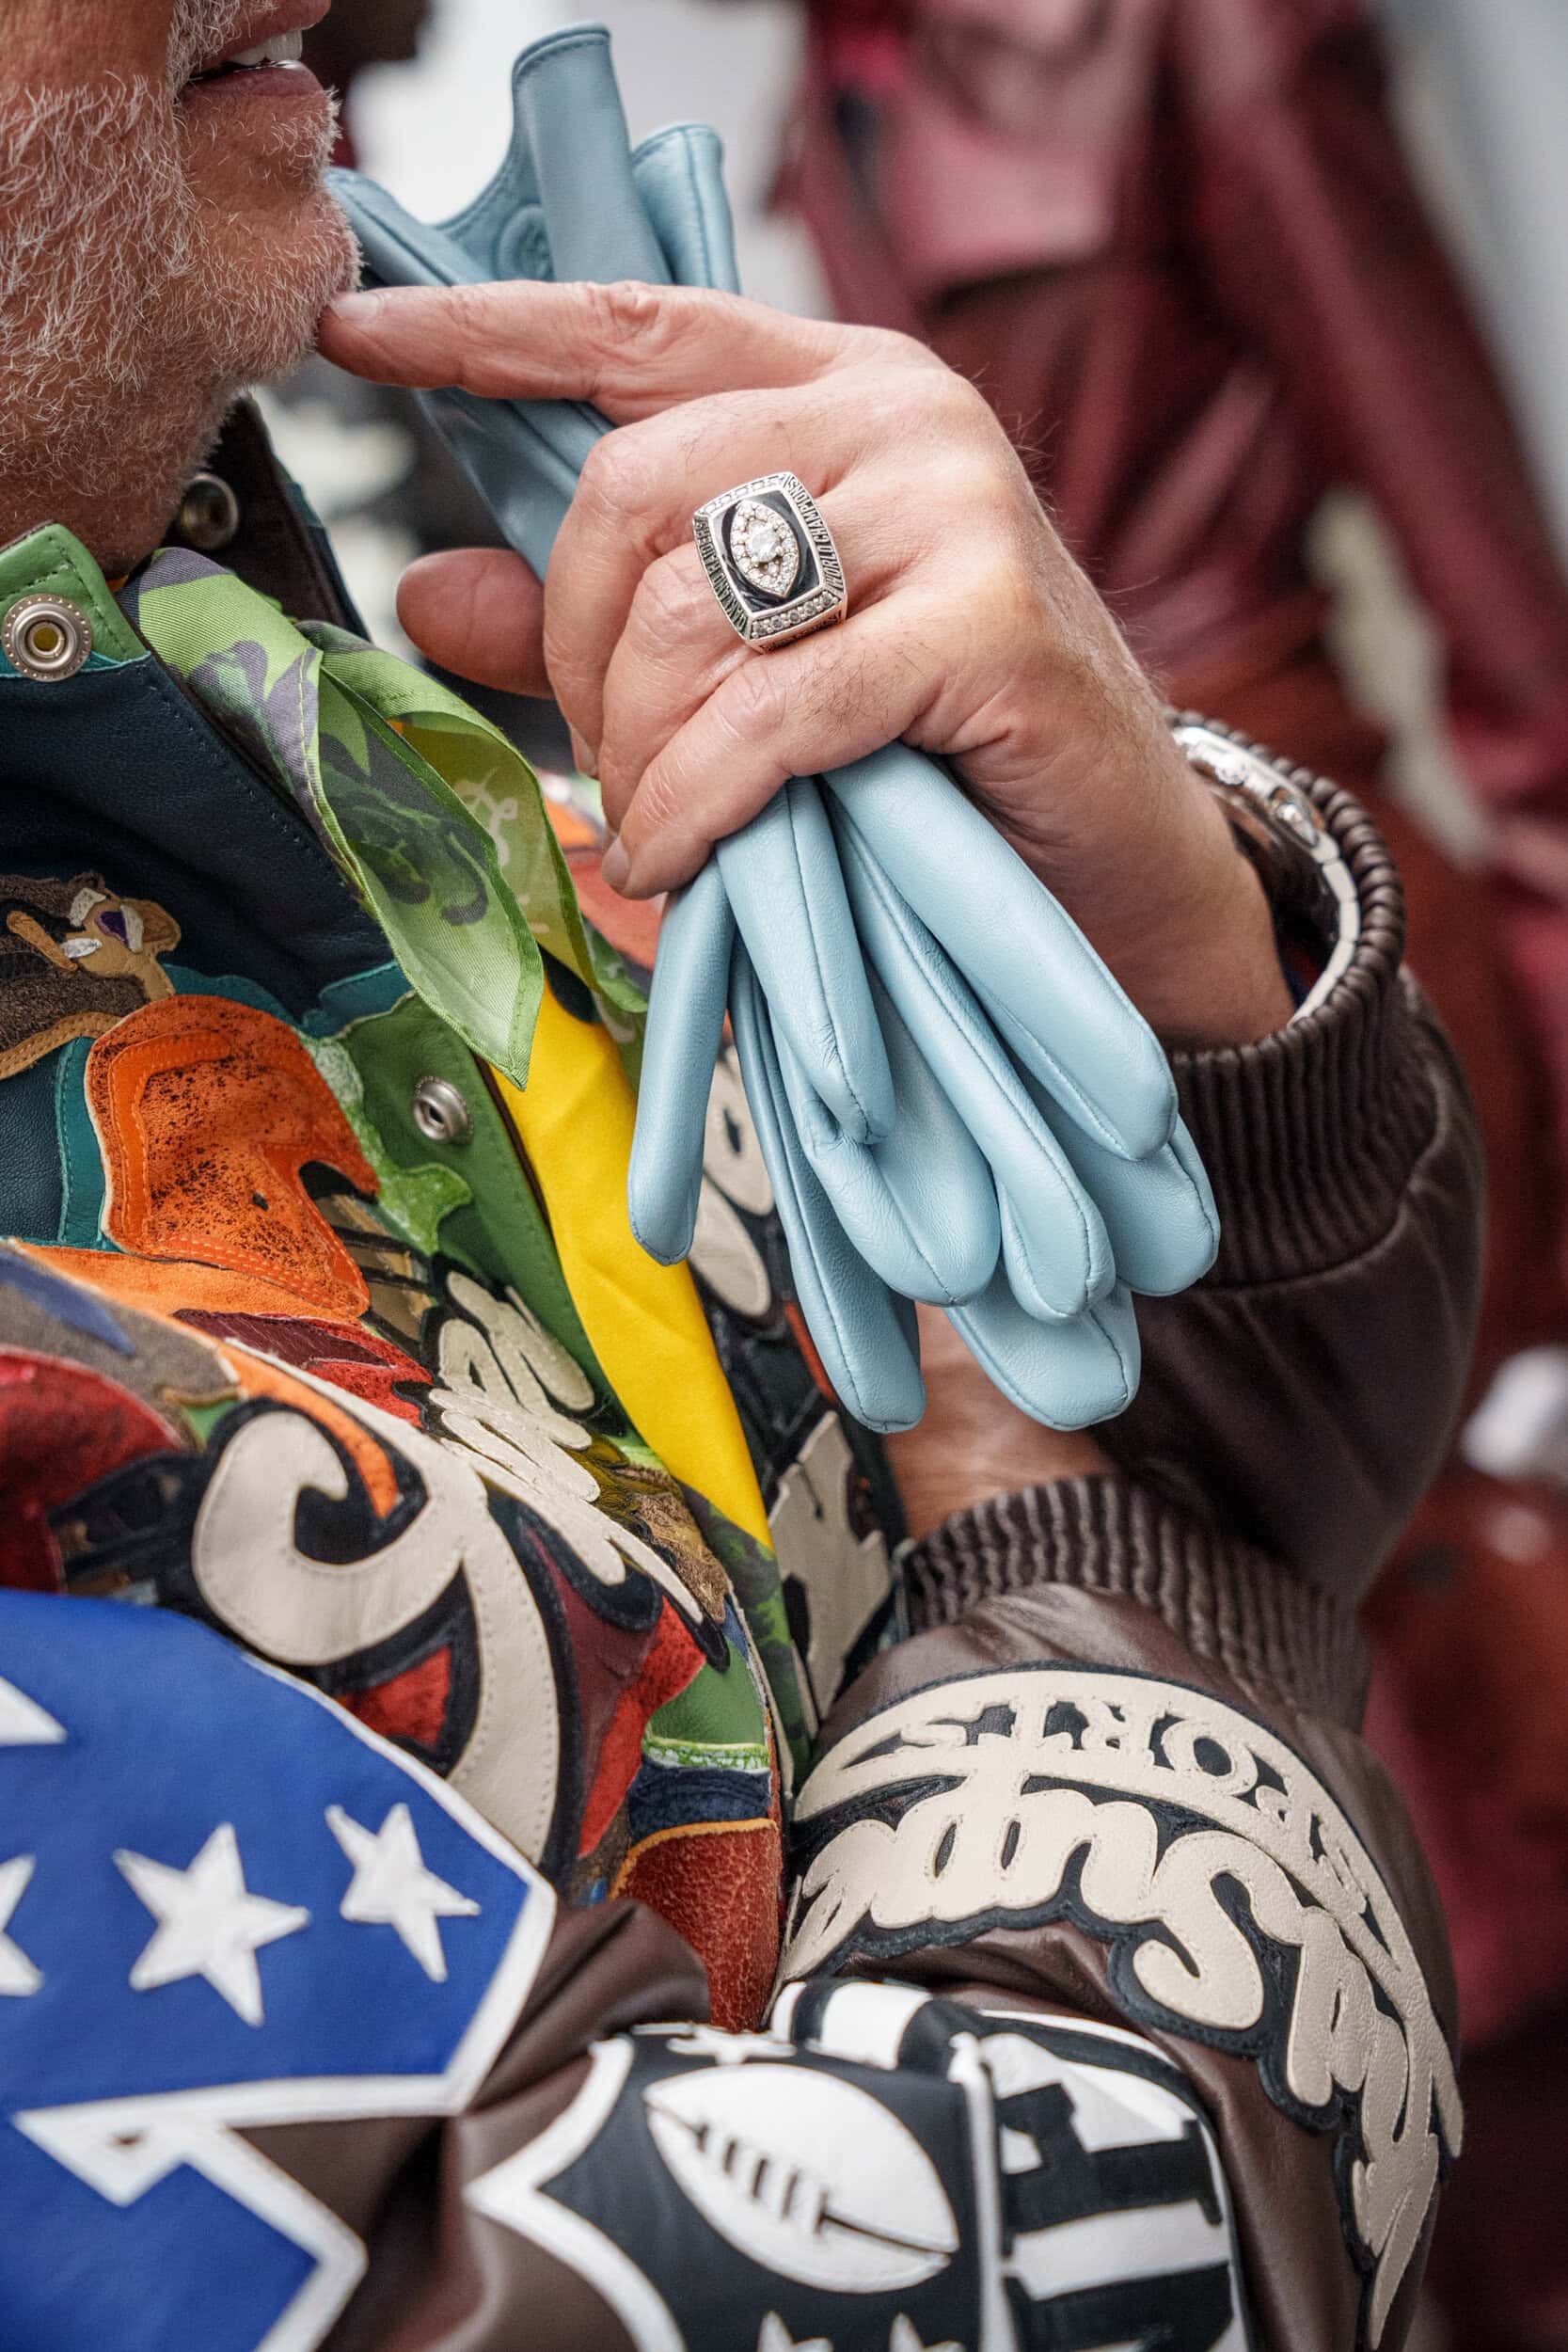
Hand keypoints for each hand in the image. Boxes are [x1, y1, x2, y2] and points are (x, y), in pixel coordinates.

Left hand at [320, 281, 1292, 1049]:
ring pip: (692, 610)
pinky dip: (704, 801)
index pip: (631, 324)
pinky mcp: (989, 624)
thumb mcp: (752, 670)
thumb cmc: (935, 759)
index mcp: (832, 390)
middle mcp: (897, 412)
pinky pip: (776, 711)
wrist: (1118, 869)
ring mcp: (954, 505)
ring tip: (654, 828)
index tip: (357, 336)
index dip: (484, 333)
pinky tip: (686, 856)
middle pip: (631, 489)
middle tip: (599, 759)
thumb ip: (597, 625)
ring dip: (638, 752)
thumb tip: (430, 591)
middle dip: (576, 653)